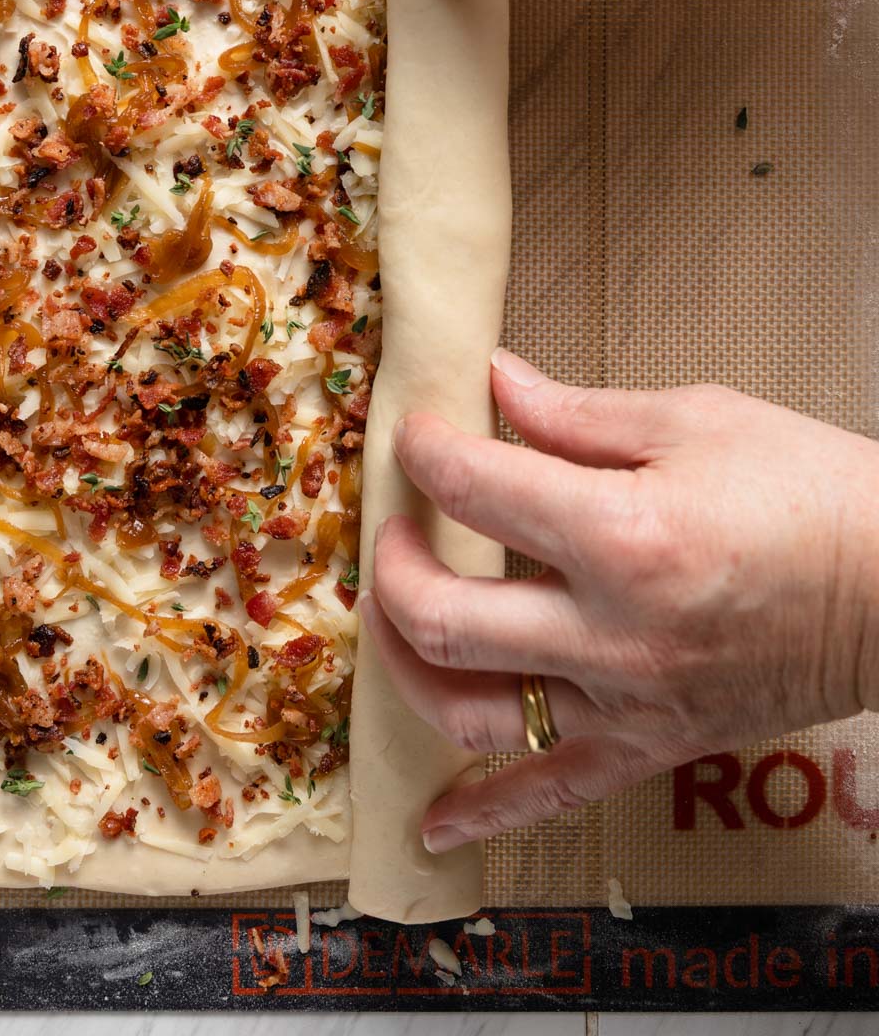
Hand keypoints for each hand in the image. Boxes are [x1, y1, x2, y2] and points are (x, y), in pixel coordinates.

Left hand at [363, 348, 878, 852]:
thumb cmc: (813, 490)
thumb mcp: (696, 420)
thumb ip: (577, 412)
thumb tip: (495, 381)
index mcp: (622, 535)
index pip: (476, 489)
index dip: (427, 451)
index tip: (419, 434)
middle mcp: (612, 633)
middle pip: (442, 616)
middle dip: (393, 564)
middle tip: (397, 526)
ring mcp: (628, 703)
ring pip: (471, 713)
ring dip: (407, 667)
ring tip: (393, 619)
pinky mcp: (653, 747)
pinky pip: (553, 795)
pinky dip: (485, 814)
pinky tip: (432, 826)